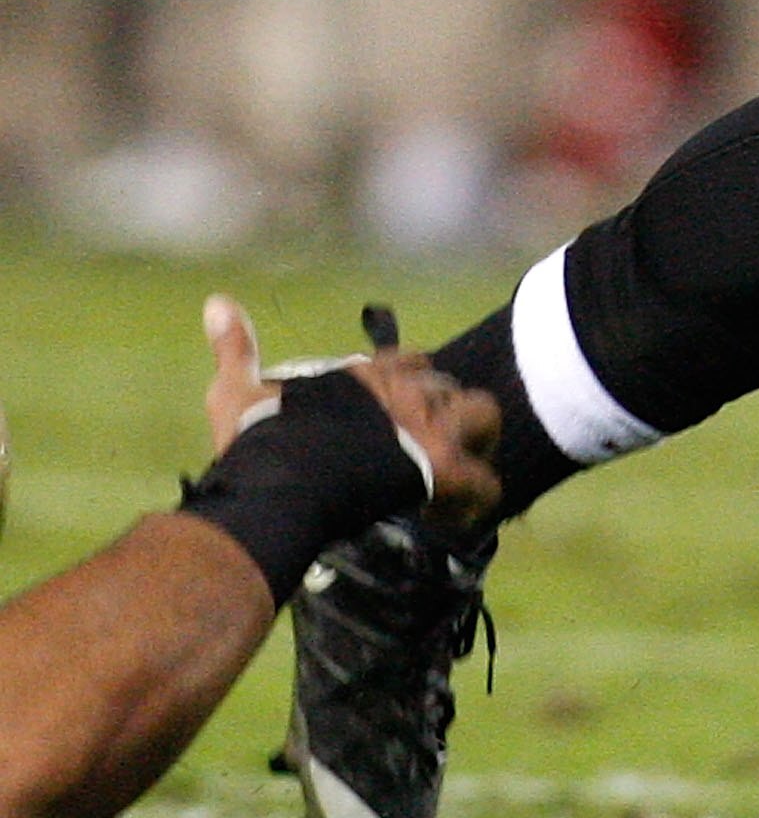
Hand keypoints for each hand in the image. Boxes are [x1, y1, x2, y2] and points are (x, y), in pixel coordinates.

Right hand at [202, 297, 501, 529]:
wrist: (276, 485)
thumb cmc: (254, 442)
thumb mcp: (237, 388)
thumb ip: (235, 346)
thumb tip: (216, 302)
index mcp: (366, 373)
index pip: (412, 362)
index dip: (414, 385)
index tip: (403, 412)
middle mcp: (404, 390)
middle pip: (450, 387)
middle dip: (446, 413)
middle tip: (432, 448)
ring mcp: (427, 426)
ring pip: (484, 416)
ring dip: (477, 441)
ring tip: (461, 472)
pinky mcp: (440, 467)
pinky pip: (484, 483)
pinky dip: (478, 499)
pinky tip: (459, 515)